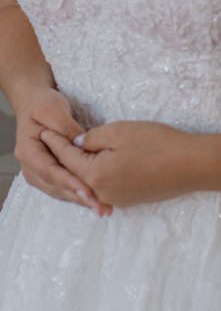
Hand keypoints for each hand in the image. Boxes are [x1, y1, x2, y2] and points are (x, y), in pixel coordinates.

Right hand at [14, 86, 110, 215]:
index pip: (51, 171)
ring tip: (102, 208)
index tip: (88, 191)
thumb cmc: (43, 103)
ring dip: (80, 201)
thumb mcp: (54, 110)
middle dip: (79, 197)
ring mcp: (38, 172)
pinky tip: (94, 201)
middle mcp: (31, 166)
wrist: (34, 102)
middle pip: (56, 186)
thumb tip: (81, 146)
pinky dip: (78, 195)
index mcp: (28, 151)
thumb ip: (66, 129)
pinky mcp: (49, 173)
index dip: (70, 182)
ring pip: (60, 191)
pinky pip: (63, 187)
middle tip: (101, 207)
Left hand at [40, 120, 196, 208]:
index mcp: (95, 175)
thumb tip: (78, 144)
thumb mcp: (120, 131)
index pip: (67, 157)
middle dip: (62, 159)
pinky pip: (104, 189)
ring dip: (79, 170)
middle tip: (50, 143)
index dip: (55, 141)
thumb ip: (93, 138)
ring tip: (68, 155)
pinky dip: (96, 178)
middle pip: (75, 174)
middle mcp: (101, 193)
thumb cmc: (157, 143)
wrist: (191, 165)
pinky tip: (95, 168)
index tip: (42, 130)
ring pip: (90, 183)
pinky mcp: (129, 200)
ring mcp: (116, 200)